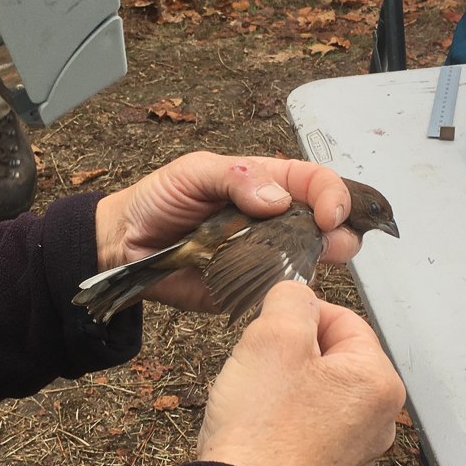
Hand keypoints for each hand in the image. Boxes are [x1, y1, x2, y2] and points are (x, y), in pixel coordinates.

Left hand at [93, 152, 359, 311]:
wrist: (126, 244)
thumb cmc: (159, 200)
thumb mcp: (194, 172)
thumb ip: (236, 176)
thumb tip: (277, 199)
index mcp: (266, 183)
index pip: (316, 183)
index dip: (332, 195)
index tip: (330, 214)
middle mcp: (274, 220)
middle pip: (327, 224)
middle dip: (340, 232)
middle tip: (332, 243)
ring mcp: (265, 255)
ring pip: (312, 260)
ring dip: (317, 262)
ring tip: (306, 264)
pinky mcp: (251, 287)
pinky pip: (280, 292)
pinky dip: (288, 292)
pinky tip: (283, 289)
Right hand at [196, 281, 405, 465]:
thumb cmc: (260, 431)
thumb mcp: (273, 336)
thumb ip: (291, 299)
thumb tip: (296, 294)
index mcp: (379, 382)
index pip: (341, 319)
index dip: (297, 316)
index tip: (266, 330)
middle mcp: (379, 419)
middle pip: (330, 356)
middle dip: (289, 354)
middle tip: (259, 369)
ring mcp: (356, 450)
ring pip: (315, 391)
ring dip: (282, 386)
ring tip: (256, 402)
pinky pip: (306, 426)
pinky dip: (281, 420)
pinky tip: (259, 429)